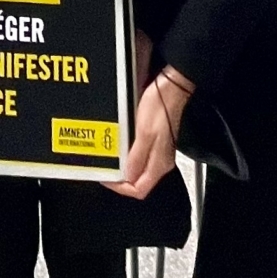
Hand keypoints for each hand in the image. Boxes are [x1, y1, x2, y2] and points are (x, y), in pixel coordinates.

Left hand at [113, 68, 190, 198]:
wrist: (171, 88)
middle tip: (105, 168)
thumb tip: (127, 177)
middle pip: (138, 181)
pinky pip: (139, 154)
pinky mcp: (154, 139)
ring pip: (137, 167)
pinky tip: (119, 144)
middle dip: (119, 177)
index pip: (139, 189)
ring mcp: (157, 150)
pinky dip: (127, 152)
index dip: (121, 188)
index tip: (107, 178)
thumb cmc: (161, 106)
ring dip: (122, 164)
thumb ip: (136, 157)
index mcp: (159, 163)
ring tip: (109, 156)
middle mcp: (160, 160)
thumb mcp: (144, 133)